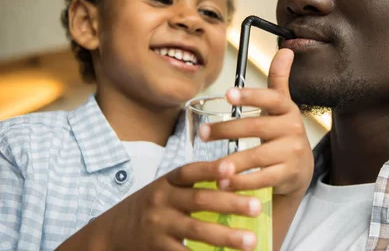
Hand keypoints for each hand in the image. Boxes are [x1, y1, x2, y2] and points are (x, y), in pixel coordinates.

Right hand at [58, 161, 260, 250]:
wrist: (110, 233)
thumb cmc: (149, 207)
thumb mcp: (164, 189)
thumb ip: (192, 185)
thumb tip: (233, 179)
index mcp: (166, 182)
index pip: (190, 171)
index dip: (211, 169)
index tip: (232, 167)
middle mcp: (161, 201)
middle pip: (199, 200)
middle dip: (230, 204)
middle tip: (257, 207)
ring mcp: (158, 226)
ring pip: (196, 231)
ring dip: (225, 236)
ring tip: (250, 240)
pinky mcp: (157, 249)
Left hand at [200, 48, 313, 198]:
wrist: (301, 168)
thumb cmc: (283, 132)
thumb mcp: (282, 106)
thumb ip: (279, 80)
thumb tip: (285, 50)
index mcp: (288, 109)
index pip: (271, 98)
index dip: (250, 96)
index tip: (227, 94)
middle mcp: (292, 129)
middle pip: (256, 128)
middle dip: (227, 131)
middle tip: (203, 134)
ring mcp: (291, 153)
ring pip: (258, 157)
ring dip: (234, 162)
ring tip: (214, 166)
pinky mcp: (288, 175)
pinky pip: (262, 179)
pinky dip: (242, 183)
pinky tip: (224, 183)